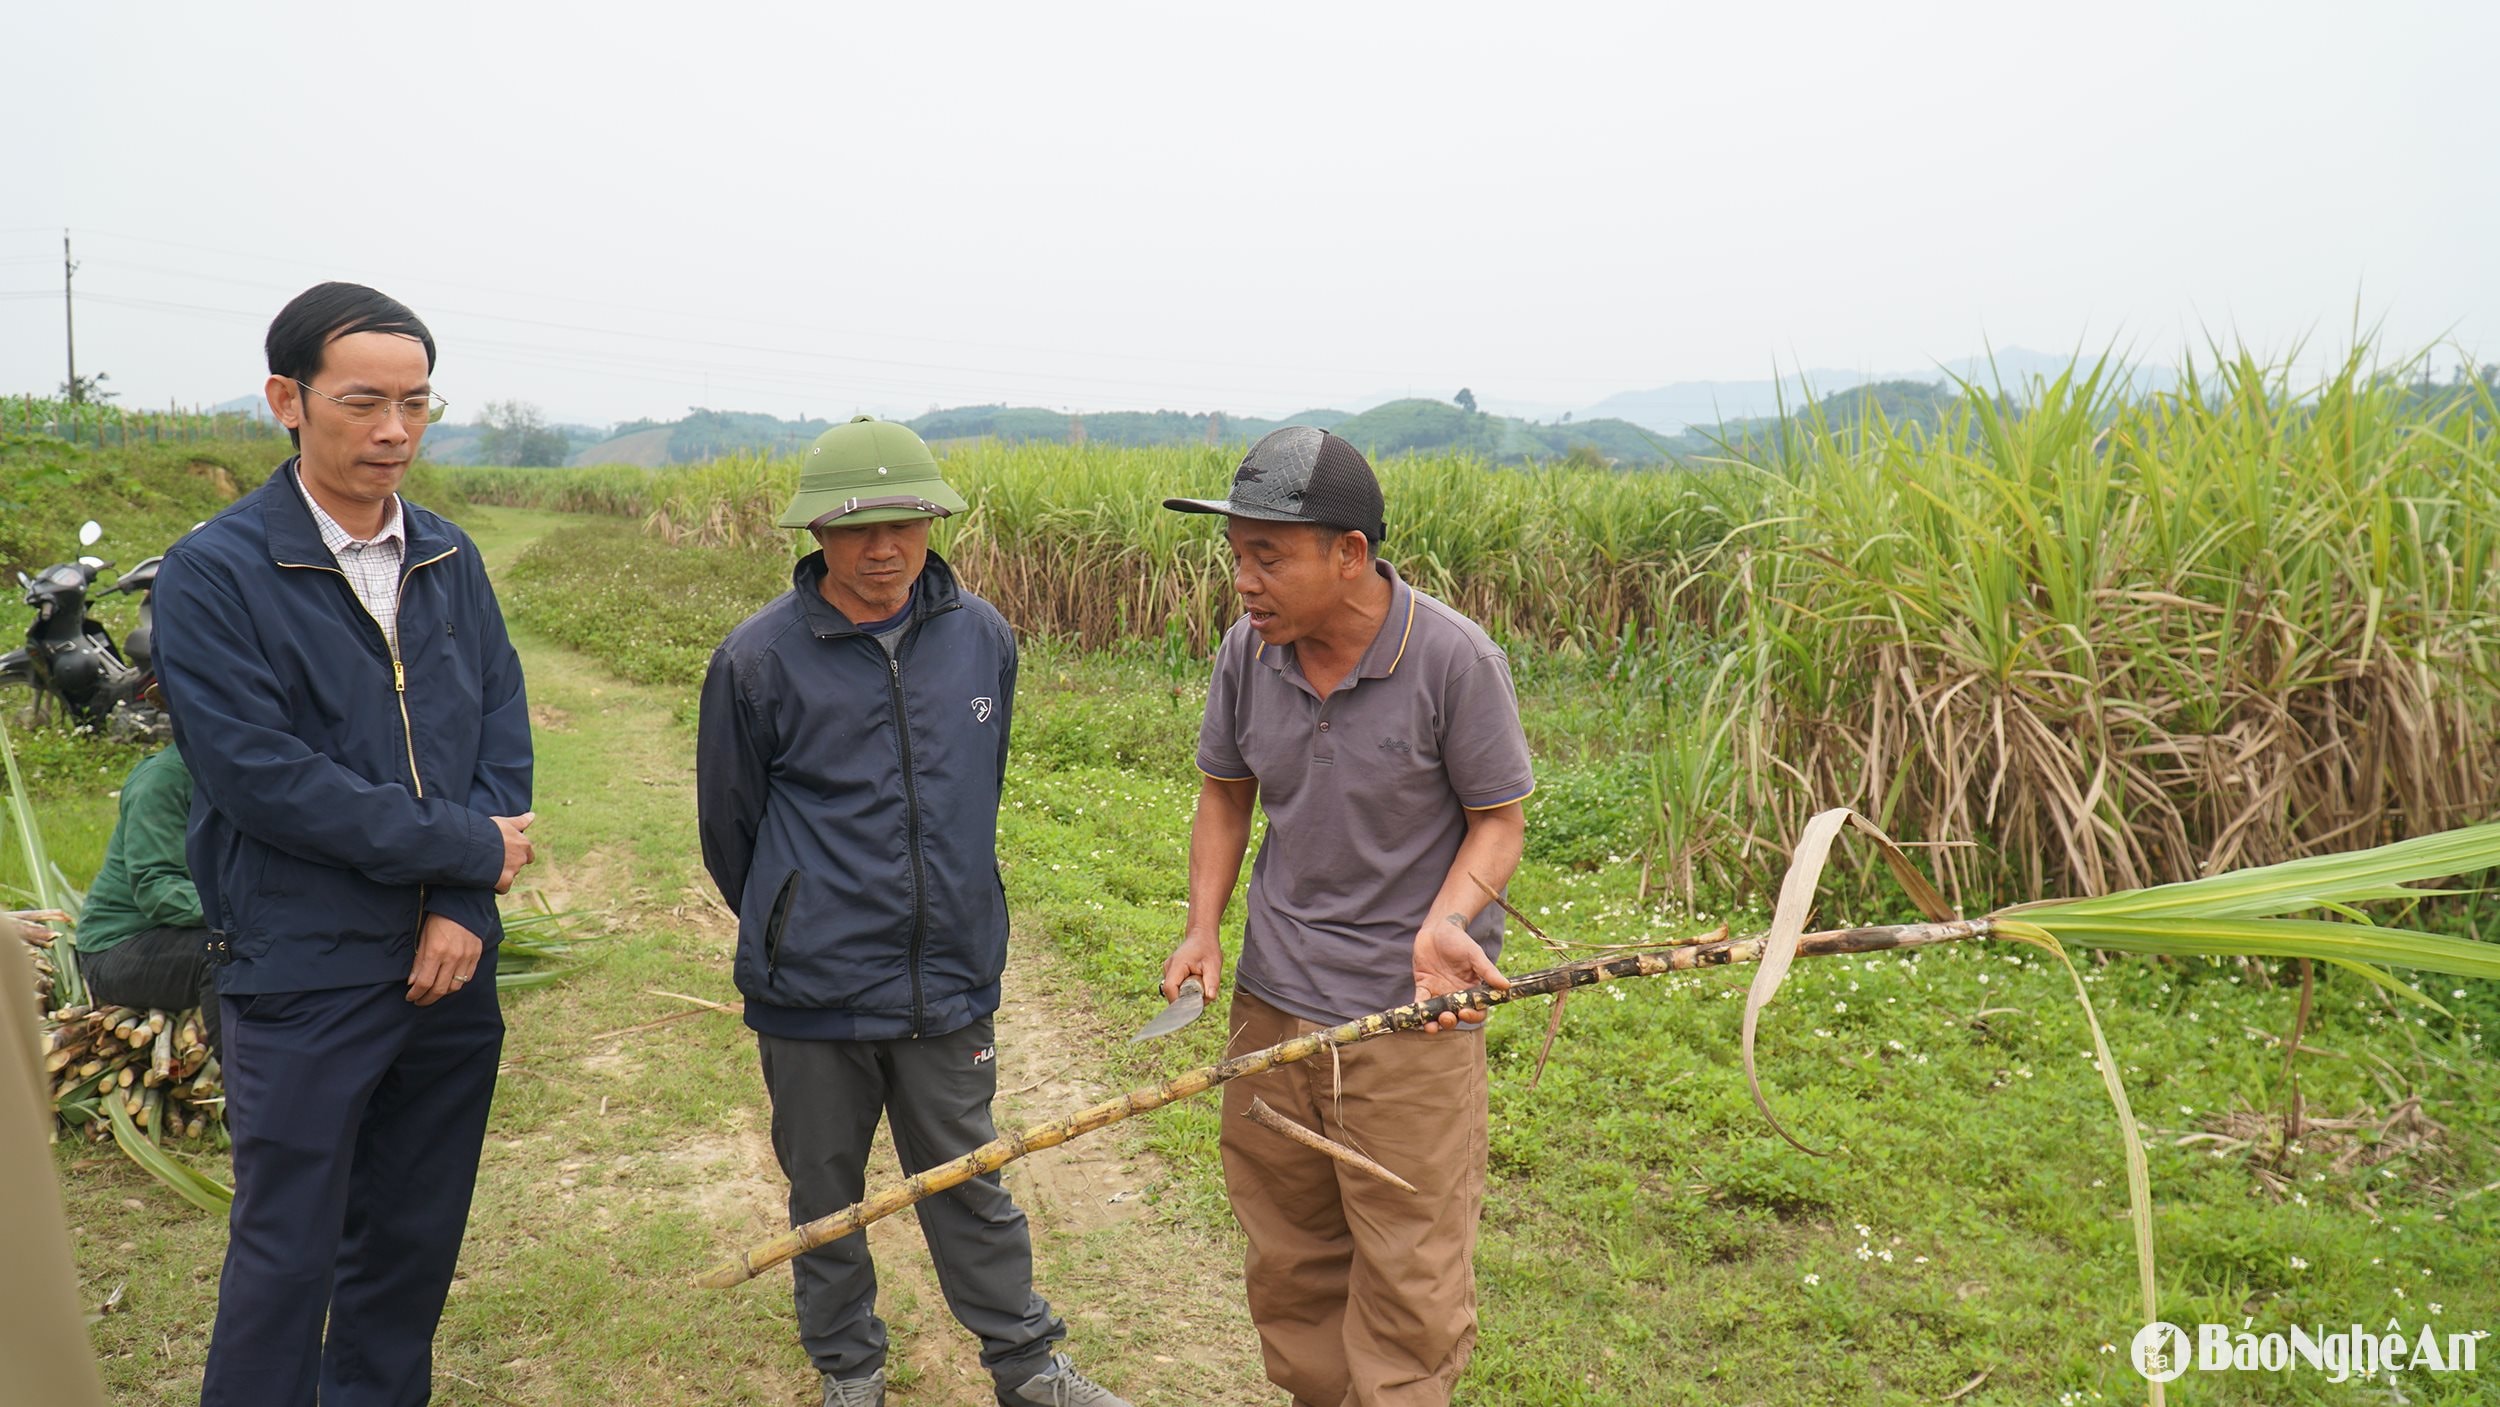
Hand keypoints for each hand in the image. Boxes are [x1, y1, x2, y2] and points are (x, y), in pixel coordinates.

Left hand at [409, 912, 482, 1005]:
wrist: (463, 906)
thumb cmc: (439, 920)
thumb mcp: (423, 938)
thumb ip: (419, 962)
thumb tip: (413, 983)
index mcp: (436, 952)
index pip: (424, 982)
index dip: (415, 994)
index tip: (410, 997)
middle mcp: (452, 958)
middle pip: (439, 989)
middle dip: (427, 998)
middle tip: (419, 1000)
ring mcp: (466, 958)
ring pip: (454, 986)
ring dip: (442, 993)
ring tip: (434, 992)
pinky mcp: (476, 956)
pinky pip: (467, 978)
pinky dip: (457, 983)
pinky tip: (448, 982)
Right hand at [492, 811, 536, 893]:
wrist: (474, 844)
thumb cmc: (489, 830)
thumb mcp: (505, 822)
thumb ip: (520, 821)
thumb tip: (533, 815)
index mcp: (524, 844)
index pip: (528, 853)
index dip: (517, 853)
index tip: (505, 851)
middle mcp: (522, 858)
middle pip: (518, 864)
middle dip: (510, 863)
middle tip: (495, 859)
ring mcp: (514, 870)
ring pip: (511, 875)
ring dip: (502, 873)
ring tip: (487, 866)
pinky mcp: (504, 882)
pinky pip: (504, 888)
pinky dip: (498, 887)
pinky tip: (488, 880)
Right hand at [1162, 930, 1223, 1003]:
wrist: (1201, 936)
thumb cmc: (1208, 948)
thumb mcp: (1214, 965)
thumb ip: (1212, 981)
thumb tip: (1210, 997)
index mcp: (1176, 965)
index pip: (1170, 988)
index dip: (1178, 1002)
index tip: (1193, 1008)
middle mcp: (1168, 968)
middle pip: (1172, 992)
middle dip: (1187, 999)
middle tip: (1204, 994)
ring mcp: (1168, 970)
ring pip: (1174, 991)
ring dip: (1188, 993)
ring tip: (1201, 982)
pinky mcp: (1171, 973)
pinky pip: (1177, 987)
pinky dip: (1187, 989)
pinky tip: (1197, 980)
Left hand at [1414, 911, 1506, 1030]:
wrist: (1438, 929)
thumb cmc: (1460, 940)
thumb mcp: (1474, 954)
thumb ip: (1487, 971)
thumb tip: (1506, 986)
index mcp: (1472, 989)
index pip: (1476, 1010)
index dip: (1472, 1016)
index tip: (1465, 1012)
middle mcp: (1456, 994)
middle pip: (1456, 1016)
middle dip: (1451, 1022)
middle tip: (1447, 1017)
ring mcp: (1439, 992)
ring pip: (1437, 1014)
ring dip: (1434, 1023)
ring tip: (1431, 1027)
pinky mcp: (1423, 986)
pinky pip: (1421, 1001)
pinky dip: (1418, 1009)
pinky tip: (1416, 1012)